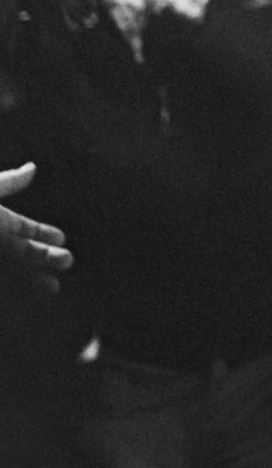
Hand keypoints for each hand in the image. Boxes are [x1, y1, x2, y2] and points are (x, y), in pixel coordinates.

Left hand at [0, 163, 72, 292]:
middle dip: (45, 257)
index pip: (21, 228)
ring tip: (53, 288)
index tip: (62, 237)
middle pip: (21, 252)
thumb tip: (32, 167)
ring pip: (12, 273)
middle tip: (69, 262)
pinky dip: (13, 295)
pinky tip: (29, 300)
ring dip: (32, 280)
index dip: (41, 232)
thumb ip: (8, 182)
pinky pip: (3, 290)